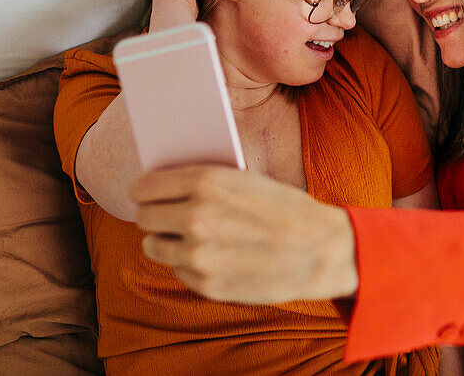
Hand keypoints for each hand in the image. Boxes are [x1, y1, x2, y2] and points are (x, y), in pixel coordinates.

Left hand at [131, 165, 358, 303]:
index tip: (144, 195)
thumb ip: (202, 182)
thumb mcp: (243, 179)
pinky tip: (215, 257)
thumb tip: (162, 184)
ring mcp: (199, 254)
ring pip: (153, 247)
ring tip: (190, 239)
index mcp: (205, 182)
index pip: (144, 187)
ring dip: (167, 242)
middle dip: (154, 216)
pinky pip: (178, 271)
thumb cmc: (283, 208)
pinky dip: (189, 265)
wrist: (320, 249)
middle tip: (166, 217)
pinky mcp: (206, 283)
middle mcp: (195, 217)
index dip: (143, 191)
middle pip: (143, 217)